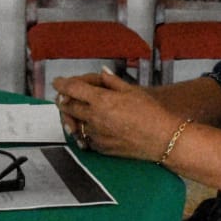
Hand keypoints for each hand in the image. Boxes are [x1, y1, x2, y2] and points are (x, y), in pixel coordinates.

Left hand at [53, 69, 178, 161]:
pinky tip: (89, 128)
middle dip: (62, 100)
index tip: (57, 82)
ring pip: (74, 124)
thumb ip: (112, 82)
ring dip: (71, 117)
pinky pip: (85, 138)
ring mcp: (96, 135)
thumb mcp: (132, 91)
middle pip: (68, 107)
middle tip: (63, 97)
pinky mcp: (100, 148)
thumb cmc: (151, 113)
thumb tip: (102, 72)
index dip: (61, 84)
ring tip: (74, 112)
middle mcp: (94, 118)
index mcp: (101, 100)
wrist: (162, 139)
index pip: (72, 89)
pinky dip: (83, 131)